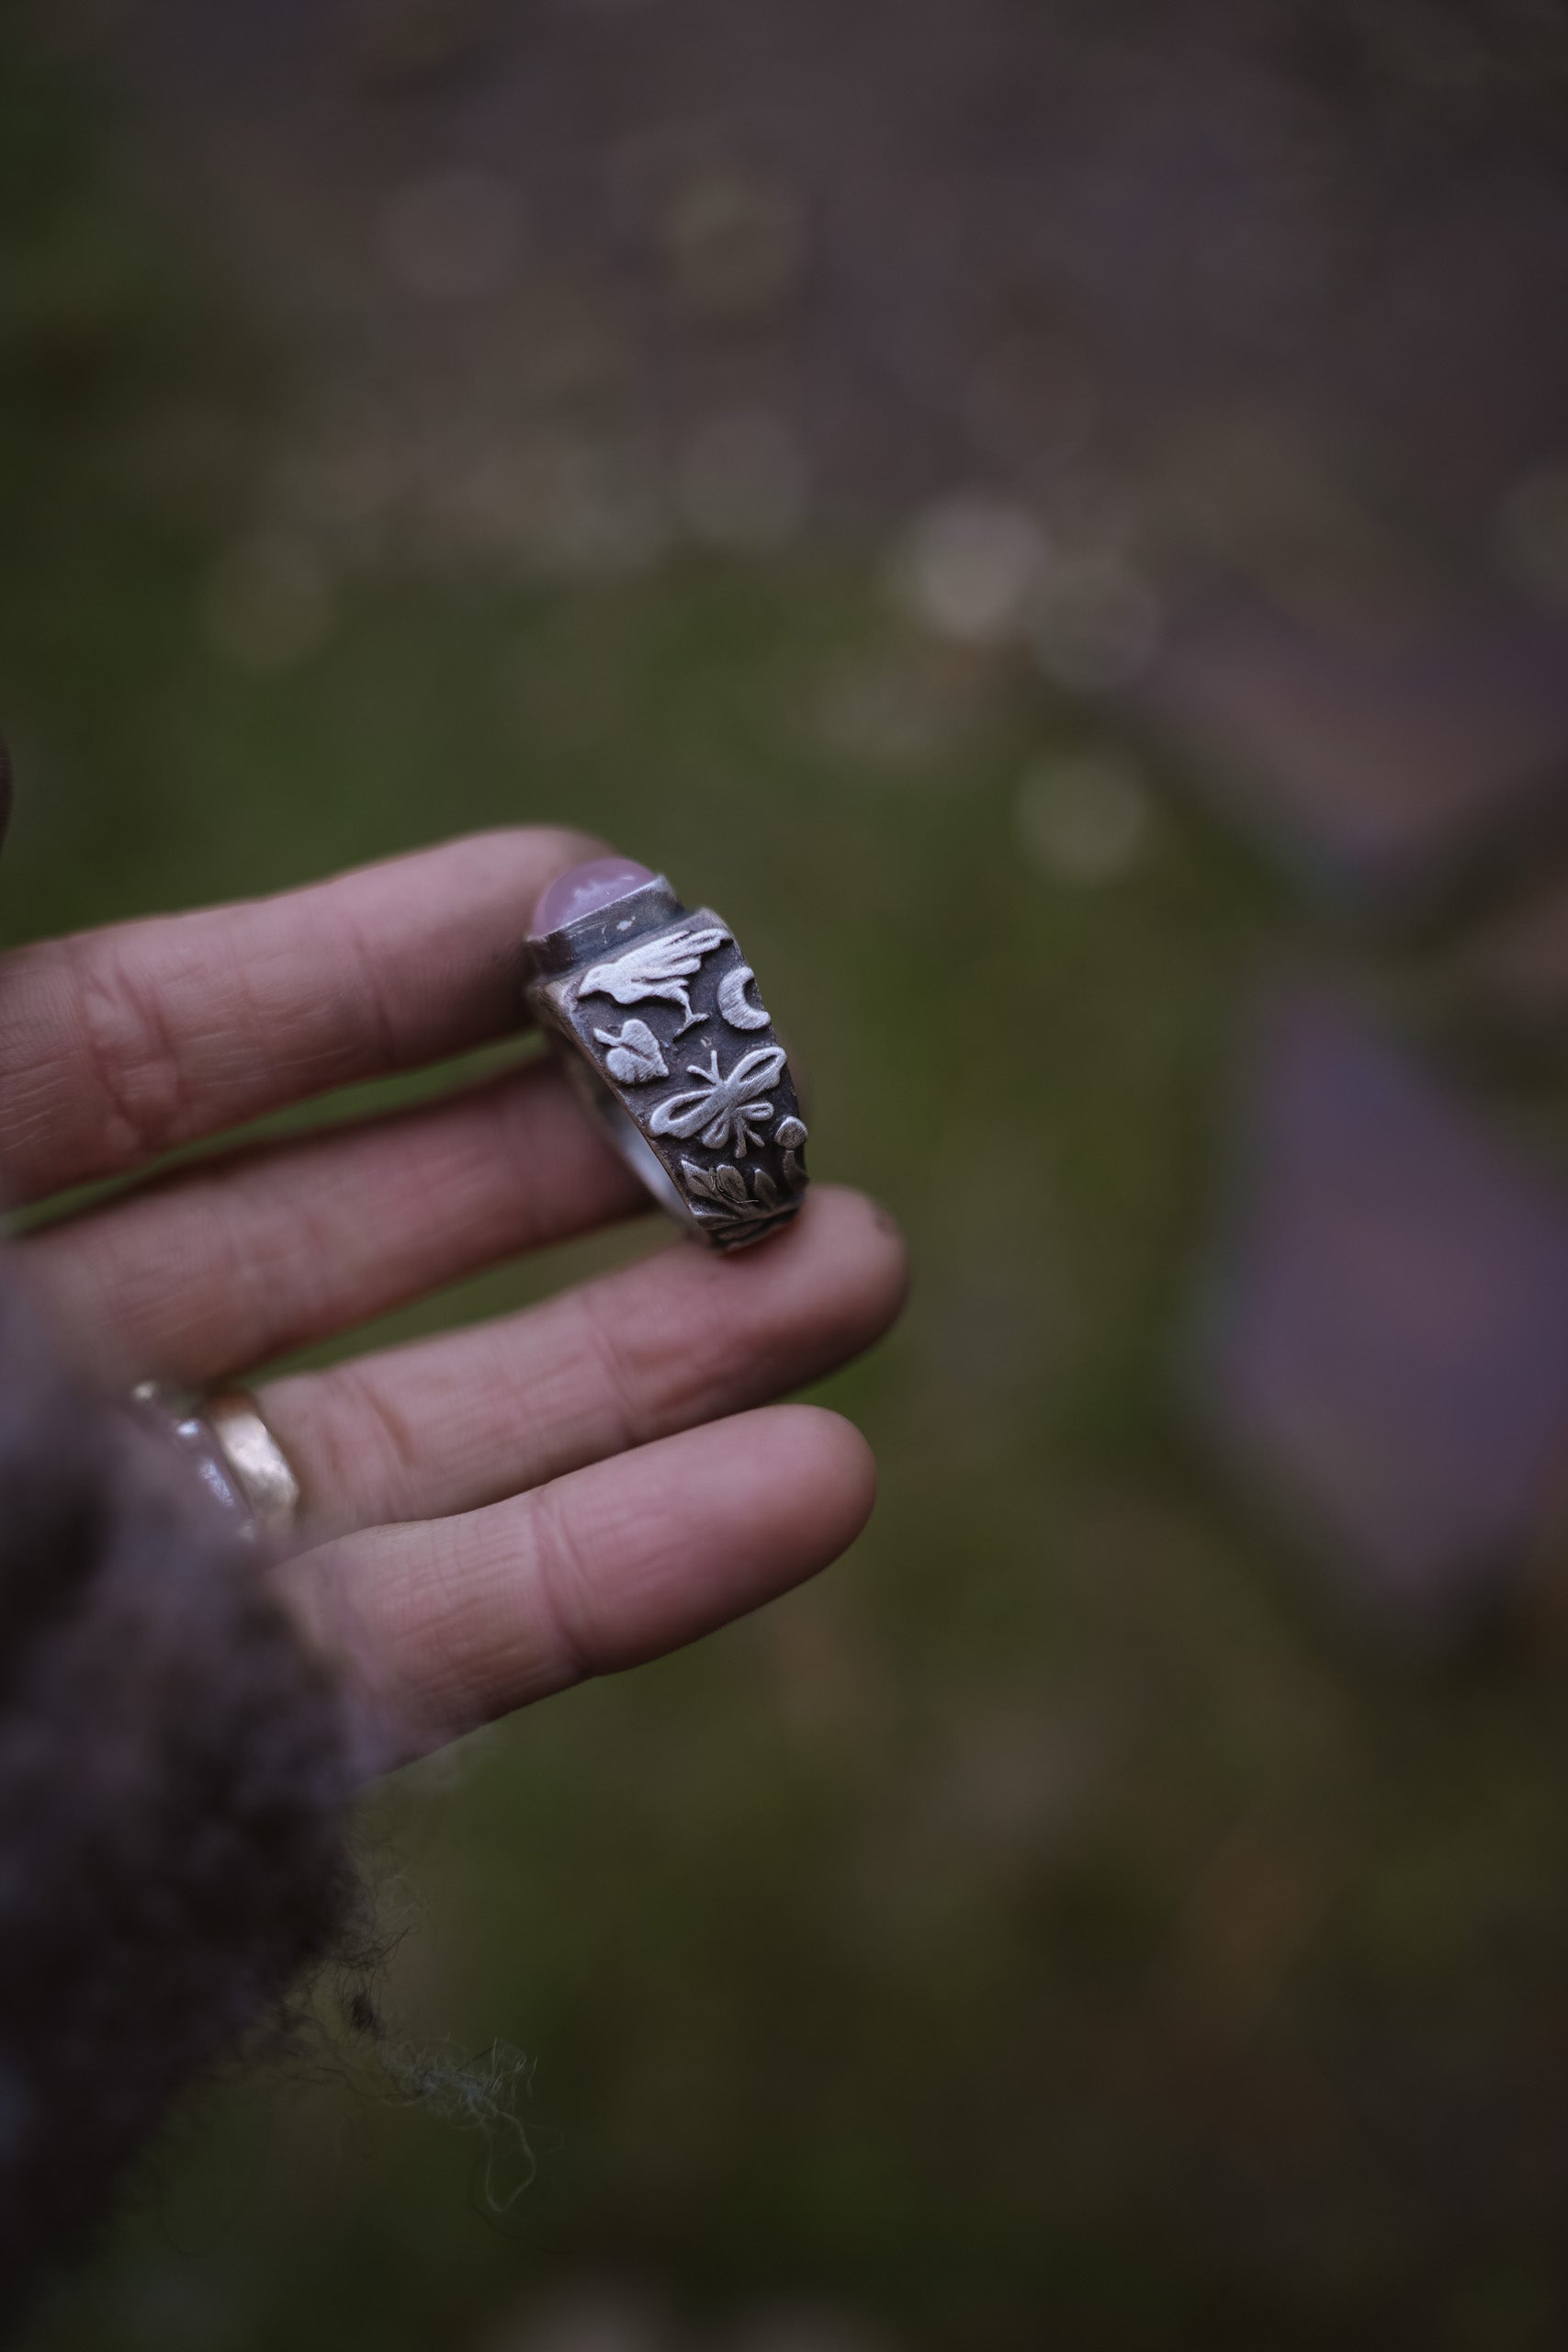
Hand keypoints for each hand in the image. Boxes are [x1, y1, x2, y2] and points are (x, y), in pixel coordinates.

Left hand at [1, 830, 906, 1752]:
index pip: (160, 1054)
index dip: (378, 970)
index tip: (587, 897)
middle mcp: (37, 1386)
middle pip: (340, 1242)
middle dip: (574, 1158)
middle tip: (771, 1102)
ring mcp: (128, 1572)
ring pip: (425, 1445)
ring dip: (660, 1359)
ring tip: (862, 1264)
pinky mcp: (205, 1757)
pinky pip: (426, 1656)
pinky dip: (622, 1576)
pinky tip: (812, 1483)